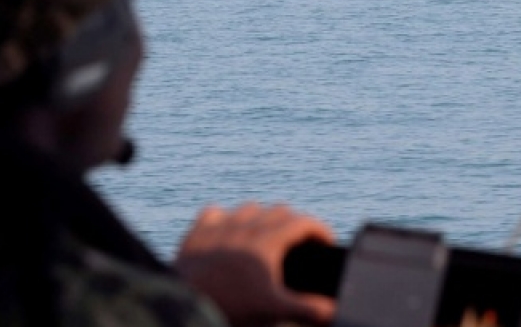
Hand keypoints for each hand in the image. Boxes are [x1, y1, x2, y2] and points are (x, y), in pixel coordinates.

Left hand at [175, 203, 336, 326]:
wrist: (185, 302)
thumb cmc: (230, 305)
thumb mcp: (273, 311)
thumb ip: (307, 309)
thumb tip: (335, 312)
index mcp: (268, 241)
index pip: (303, 222)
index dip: (320, 229)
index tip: (327, 242)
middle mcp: (246, 226)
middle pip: (279, 211)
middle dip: (295, 223)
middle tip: (302, 244)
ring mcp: (220, 226)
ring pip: (249, 208)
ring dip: (263, 217)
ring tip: (268, 235)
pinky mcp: (197, 232)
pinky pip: (215, 212)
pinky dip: (227, 218)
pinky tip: (228, 230)